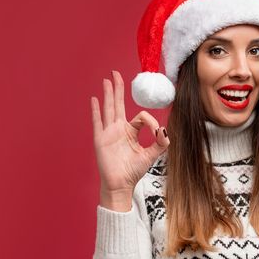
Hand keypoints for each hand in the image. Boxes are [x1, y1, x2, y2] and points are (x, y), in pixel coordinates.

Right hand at [91, 70, 169, 210]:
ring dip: (108, 94)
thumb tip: (164, 129)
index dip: (149, 120)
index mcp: (131, 131)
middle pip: (118, 104)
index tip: (155, 131)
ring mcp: (108, 133)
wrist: (121, 184)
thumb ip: (160, 143)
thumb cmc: (133, 171)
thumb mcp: (151, 155)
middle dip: (118, 88)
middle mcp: (119, 129)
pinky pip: (98, 122)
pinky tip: (94, 99)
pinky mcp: (101, 139)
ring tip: (107, 80)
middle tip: (116, 73)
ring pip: (108, 108)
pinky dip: (96, 111)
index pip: (140, 116)